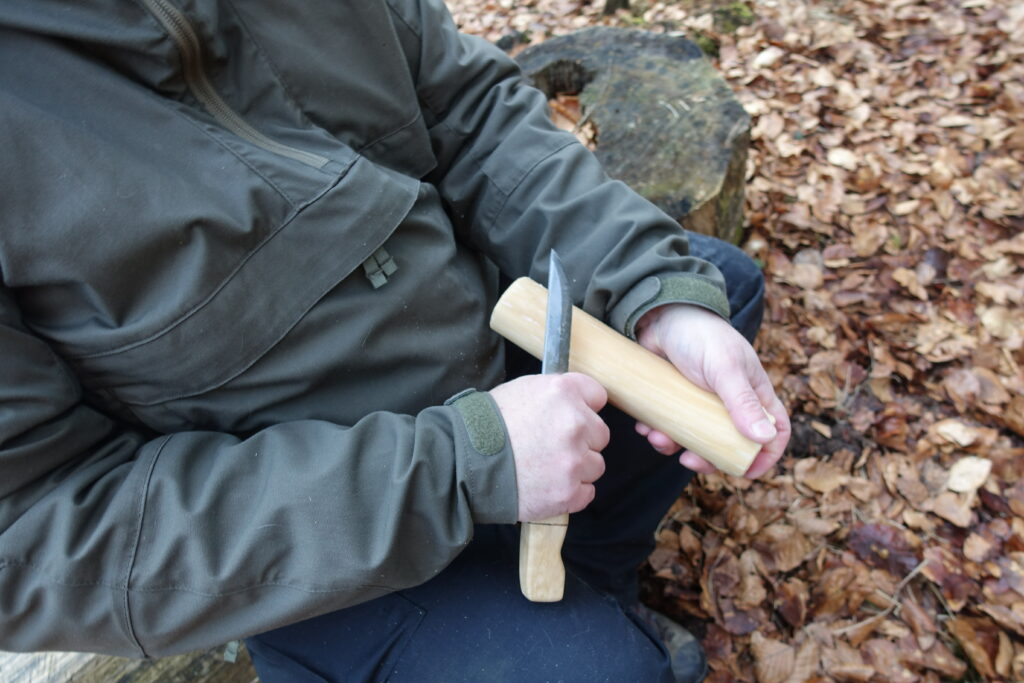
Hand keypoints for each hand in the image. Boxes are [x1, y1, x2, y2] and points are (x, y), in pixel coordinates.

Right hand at [490, 373, 609, 520]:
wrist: (463, 464)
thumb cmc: (488, 426)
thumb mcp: (523, 391)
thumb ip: (556, 395)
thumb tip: (577, 401)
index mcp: (563, 392)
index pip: (598, 397)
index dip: (584, 408)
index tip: (572, 417)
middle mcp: (575, 424)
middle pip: (600, 434)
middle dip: (581, 441)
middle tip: (550, 446)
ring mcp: (573, 461)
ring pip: (595, 465)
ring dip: (576, 468)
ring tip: (544, 467)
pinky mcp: (568, 492)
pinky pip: (587, 493)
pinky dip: (570, 493)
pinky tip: (546, 485)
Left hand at [633, 304, 789, 477]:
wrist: (659, 314)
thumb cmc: (701, 335)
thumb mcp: (724, 368)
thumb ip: (742, 402)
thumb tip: (763, 439)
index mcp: (753, 394)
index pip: (774, 431)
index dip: (765, 455)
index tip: (746, 473)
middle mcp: (729, 402)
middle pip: (729, 445)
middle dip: (709, 459)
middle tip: (689, 461)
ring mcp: (700, 403)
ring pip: (695, 440)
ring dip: (675, 446)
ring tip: (658, 438)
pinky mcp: (675, 400)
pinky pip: (669, 427)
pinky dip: (657, 433)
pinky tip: (644, 426)